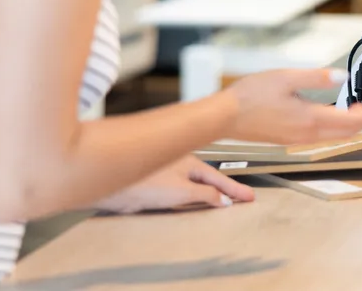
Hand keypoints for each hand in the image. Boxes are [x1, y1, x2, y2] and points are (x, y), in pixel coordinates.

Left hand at [99, 155, 254, 213]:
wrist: (112, 184)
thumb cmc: (143, 182)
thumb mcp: (181, 191)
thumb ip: (204, 194)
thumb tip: (222, 199)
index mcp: (190, 163)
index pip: (219, 179)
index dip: (235, 190)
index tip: (250, 197)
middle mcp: (180, 163)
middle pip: (209, 176)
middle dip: (225, 186)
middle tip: (241, 197)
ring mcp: (168, 170)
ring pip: (195, 179)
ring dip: (210, 188)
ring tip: (223, 198)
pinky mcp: (156, 179)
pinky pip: (183, 184)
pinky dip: (194, 190)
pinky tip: (192, 196)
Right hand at [220, 68, 361, 145]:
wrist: (226, 117)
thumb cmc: (250, 97)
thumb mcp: (286, 77)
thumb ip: (316, 78)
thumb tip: (341, 77)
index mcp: (310, 118)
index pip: (350, 121)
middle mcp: (307, 133)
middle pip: (346, 132)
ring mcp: (298, 139)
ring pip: (334, 135)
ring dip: (350, 125)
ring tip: (359, 112)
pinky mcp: (289, 139)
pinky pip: (320, 136)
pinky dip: (334, 128)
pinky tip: (331, 118)